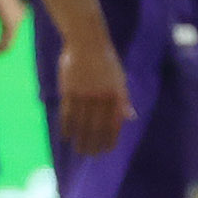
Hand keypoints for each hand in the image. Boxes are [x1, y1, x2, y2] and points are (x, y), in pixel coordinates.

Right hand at [56, 38, 132, 155]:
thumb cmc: (106, 60)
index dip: (110, 139)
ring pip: (82, 123)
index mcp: (116, 95)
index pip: (114, 124)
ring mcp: (84, 94)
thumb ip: (123, 100)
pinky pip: (67, 113)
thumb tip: (130, 117)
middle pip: (96, 127)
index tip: (105, 151)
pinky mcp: (69, 91)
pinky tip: (66, 136)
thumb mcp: (120, 79)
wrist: (87, 42)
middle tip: (89, 155)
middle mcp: (101, 97)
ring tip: (78, 149)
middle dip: (93, 144)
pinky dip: (67, 127)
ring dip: (80, 139)